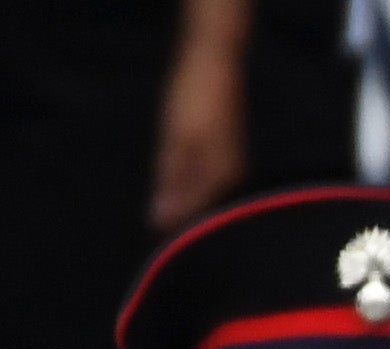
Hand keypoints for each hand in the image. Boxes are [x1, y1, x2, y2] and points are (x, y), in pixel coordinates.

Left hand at [152, 27, 247, 229]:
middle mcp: (230, 177)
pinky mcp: (224, 152)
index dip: (176, 228)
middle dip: (184, 219)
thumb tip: (159, 219)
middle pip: (204, 208)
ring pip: (206, 195)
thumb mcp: (176, 142)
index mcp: (219, 178)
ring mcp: (230, 164)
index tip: (159, 242)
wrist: (213, 64)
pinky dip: (191, 187)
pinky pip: (207, 180)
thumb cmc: (193, 101)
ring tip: (165, 214)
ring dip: (187, 204)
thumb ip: (171, 182)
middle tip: (160, 231)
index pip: (197, 216)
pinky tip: (178, 187)